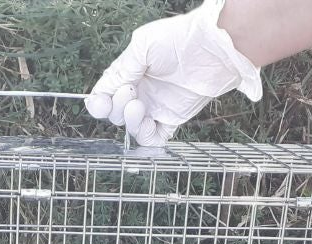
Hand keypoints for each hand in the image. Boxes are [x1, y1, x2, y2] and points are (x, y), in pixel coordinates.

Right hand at [85, 0, 261, 147]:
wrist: (212, 48)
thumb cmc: (179, 39)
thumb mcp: (143, 46)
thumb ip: (123, 69)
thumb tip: (107, 90)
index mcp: (130, 74)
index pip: (105, 95)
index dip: (99, 103)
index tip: (101, 102)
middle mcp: (141, 92)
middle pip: (116, 113)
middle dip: (116, 106)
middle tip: (130, 92)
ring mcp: (156, 107)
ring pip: (131, 127)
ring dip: (129, 121)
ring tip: (137, 105)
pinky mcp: (172, 119)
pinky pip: (154, 138)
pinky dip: (146, 136)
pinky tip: (147, 123)